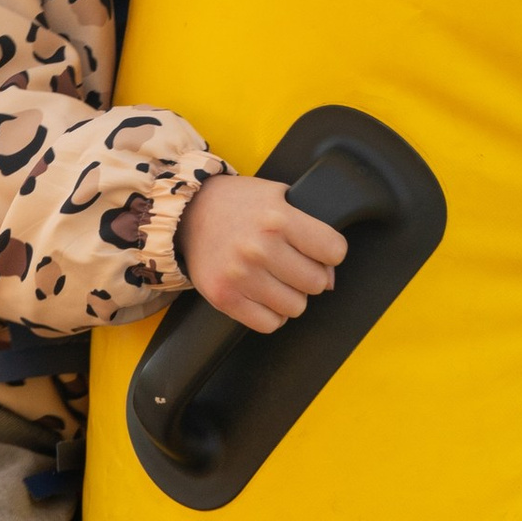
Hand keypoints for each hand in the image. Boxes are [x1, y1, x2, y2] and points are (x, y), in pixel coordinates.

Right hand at [178, 175, 346, 332]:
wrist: (187, 214)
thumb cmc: (237, 204)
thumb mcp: (278, 197)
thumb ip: (309, 229)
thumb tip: (330, 278)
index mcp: (278, 219)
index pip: (334, 250)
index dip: (330, 252)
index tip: (317, 250)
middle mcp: (259, 248)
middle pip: (317, 283)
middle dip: (310, 276)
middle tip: (292, 264)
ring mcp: (240, 275)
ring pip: (296, 307)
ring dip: (291, 297)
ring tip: (275, 278)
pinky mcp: (224, 297)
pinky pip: (269, 324)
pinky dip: (271, 314)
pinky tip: (263, 295)